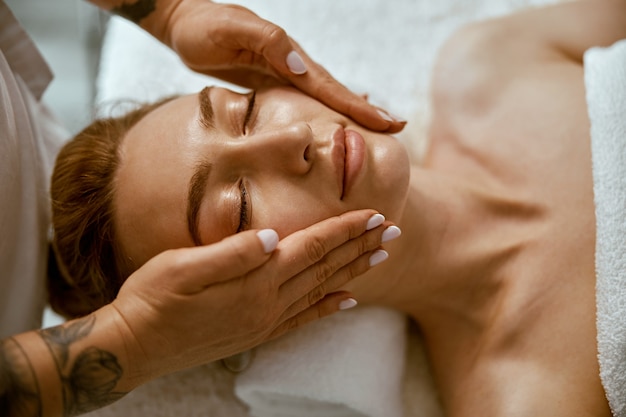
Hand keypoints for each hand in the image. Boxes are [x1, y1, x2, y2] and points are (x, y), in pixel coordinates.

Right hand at [108, 209, 397, 380]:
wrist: (133, 348)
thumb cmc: (152, 300)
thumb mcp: (183, 268)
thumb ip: (233, 253)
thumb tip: (274, 237)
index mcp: (254, 281)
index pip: (312, 247)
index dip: (344, 229)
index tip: (374, 214)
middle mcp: (267, 303)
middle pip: (325, 267)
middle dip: (360, 246)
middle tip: (393, 231)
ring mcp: (264, 321)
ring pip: (322, 290)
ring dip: (353, 271)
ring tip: (380, 257)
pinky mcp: (256, 333)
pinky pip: (304, 318)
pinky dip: (329, 306)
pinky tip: (347, 300)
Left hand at [158, 0, 405, 132]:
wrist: (183, 21)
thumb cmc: (202, 26)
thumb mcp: (231, 29)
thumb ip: (268, 43)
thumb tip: (303, 67)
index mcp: (288, 57)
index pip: (330, 86)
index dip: (358, 106)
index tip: (388, 122)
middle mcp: (291, 65)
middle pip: (335, 93)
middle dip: (365, 111)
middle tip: (397, 128)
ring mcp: (282, 74)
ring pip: (322, 99)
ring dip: (348, 113)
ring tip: (375, 127)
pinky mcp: (268, 82)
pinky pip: (302, 101)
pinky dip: (322, 111)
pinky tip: (331, 119)